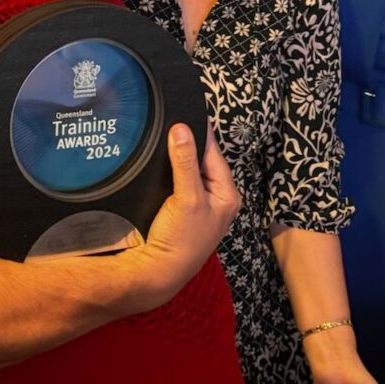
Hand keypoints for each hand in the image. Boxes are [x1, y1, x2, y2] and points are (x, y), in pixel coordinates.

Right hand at [141, 124, 239, 297]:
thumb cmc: (181, 241)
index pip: (214, 153)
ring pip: (188, 169)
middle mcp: (216, 197)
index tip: (184, 111)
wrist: (157, 272)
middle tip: (168, 121)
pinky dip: (169, 170)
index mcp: (228, 194)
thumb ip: (185, 163)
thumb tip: (182, 129)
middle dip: (186, 143)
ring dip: (176, 156)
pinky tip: (157, 161)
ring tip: (161, 135)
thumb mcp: (187, 199)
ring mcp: (198, 203)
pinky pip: (178, 180)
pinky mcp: (181, 208)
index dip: (199, 133)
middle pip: (201, 160)